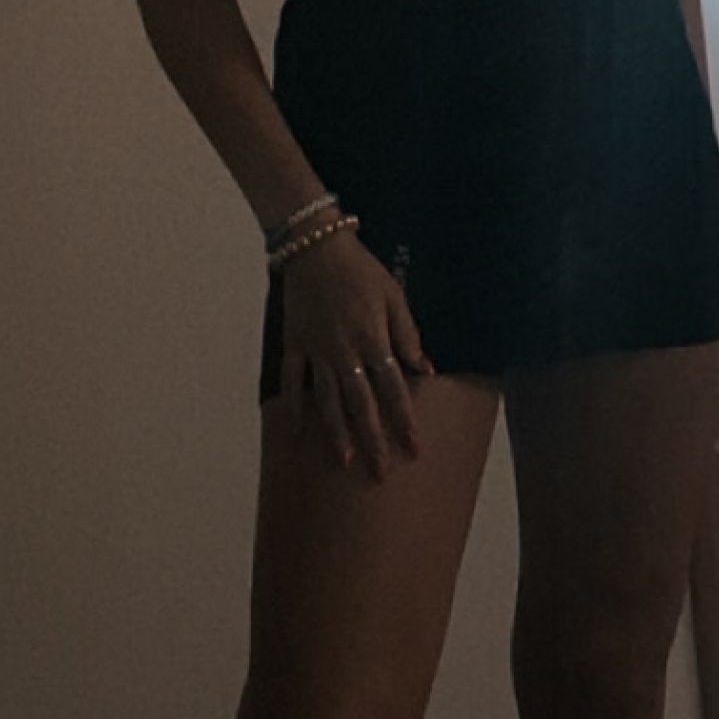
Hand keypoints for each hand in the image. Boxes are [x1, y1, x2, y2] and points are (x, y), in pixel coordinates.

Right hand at [276, 230, 435, 480]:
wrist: (315, 247)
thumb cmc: (362, 270)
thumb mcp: (394, 296)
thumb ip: (408, 334)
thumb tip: (425, 370)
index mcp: (373, 339)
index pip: (392, 389)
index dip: (404, 420)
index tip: (414, 448)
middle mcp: (344, 352)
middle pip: (361, 403)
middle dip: (373, 439)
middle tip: (381, 471)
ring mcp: (316, 351)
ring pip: (327, 399)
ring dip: (337, 431)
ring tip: (344, 460)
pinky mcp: (294, 345)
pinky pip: (292, 381)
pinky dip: (294, 406)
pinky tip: (297, 431)